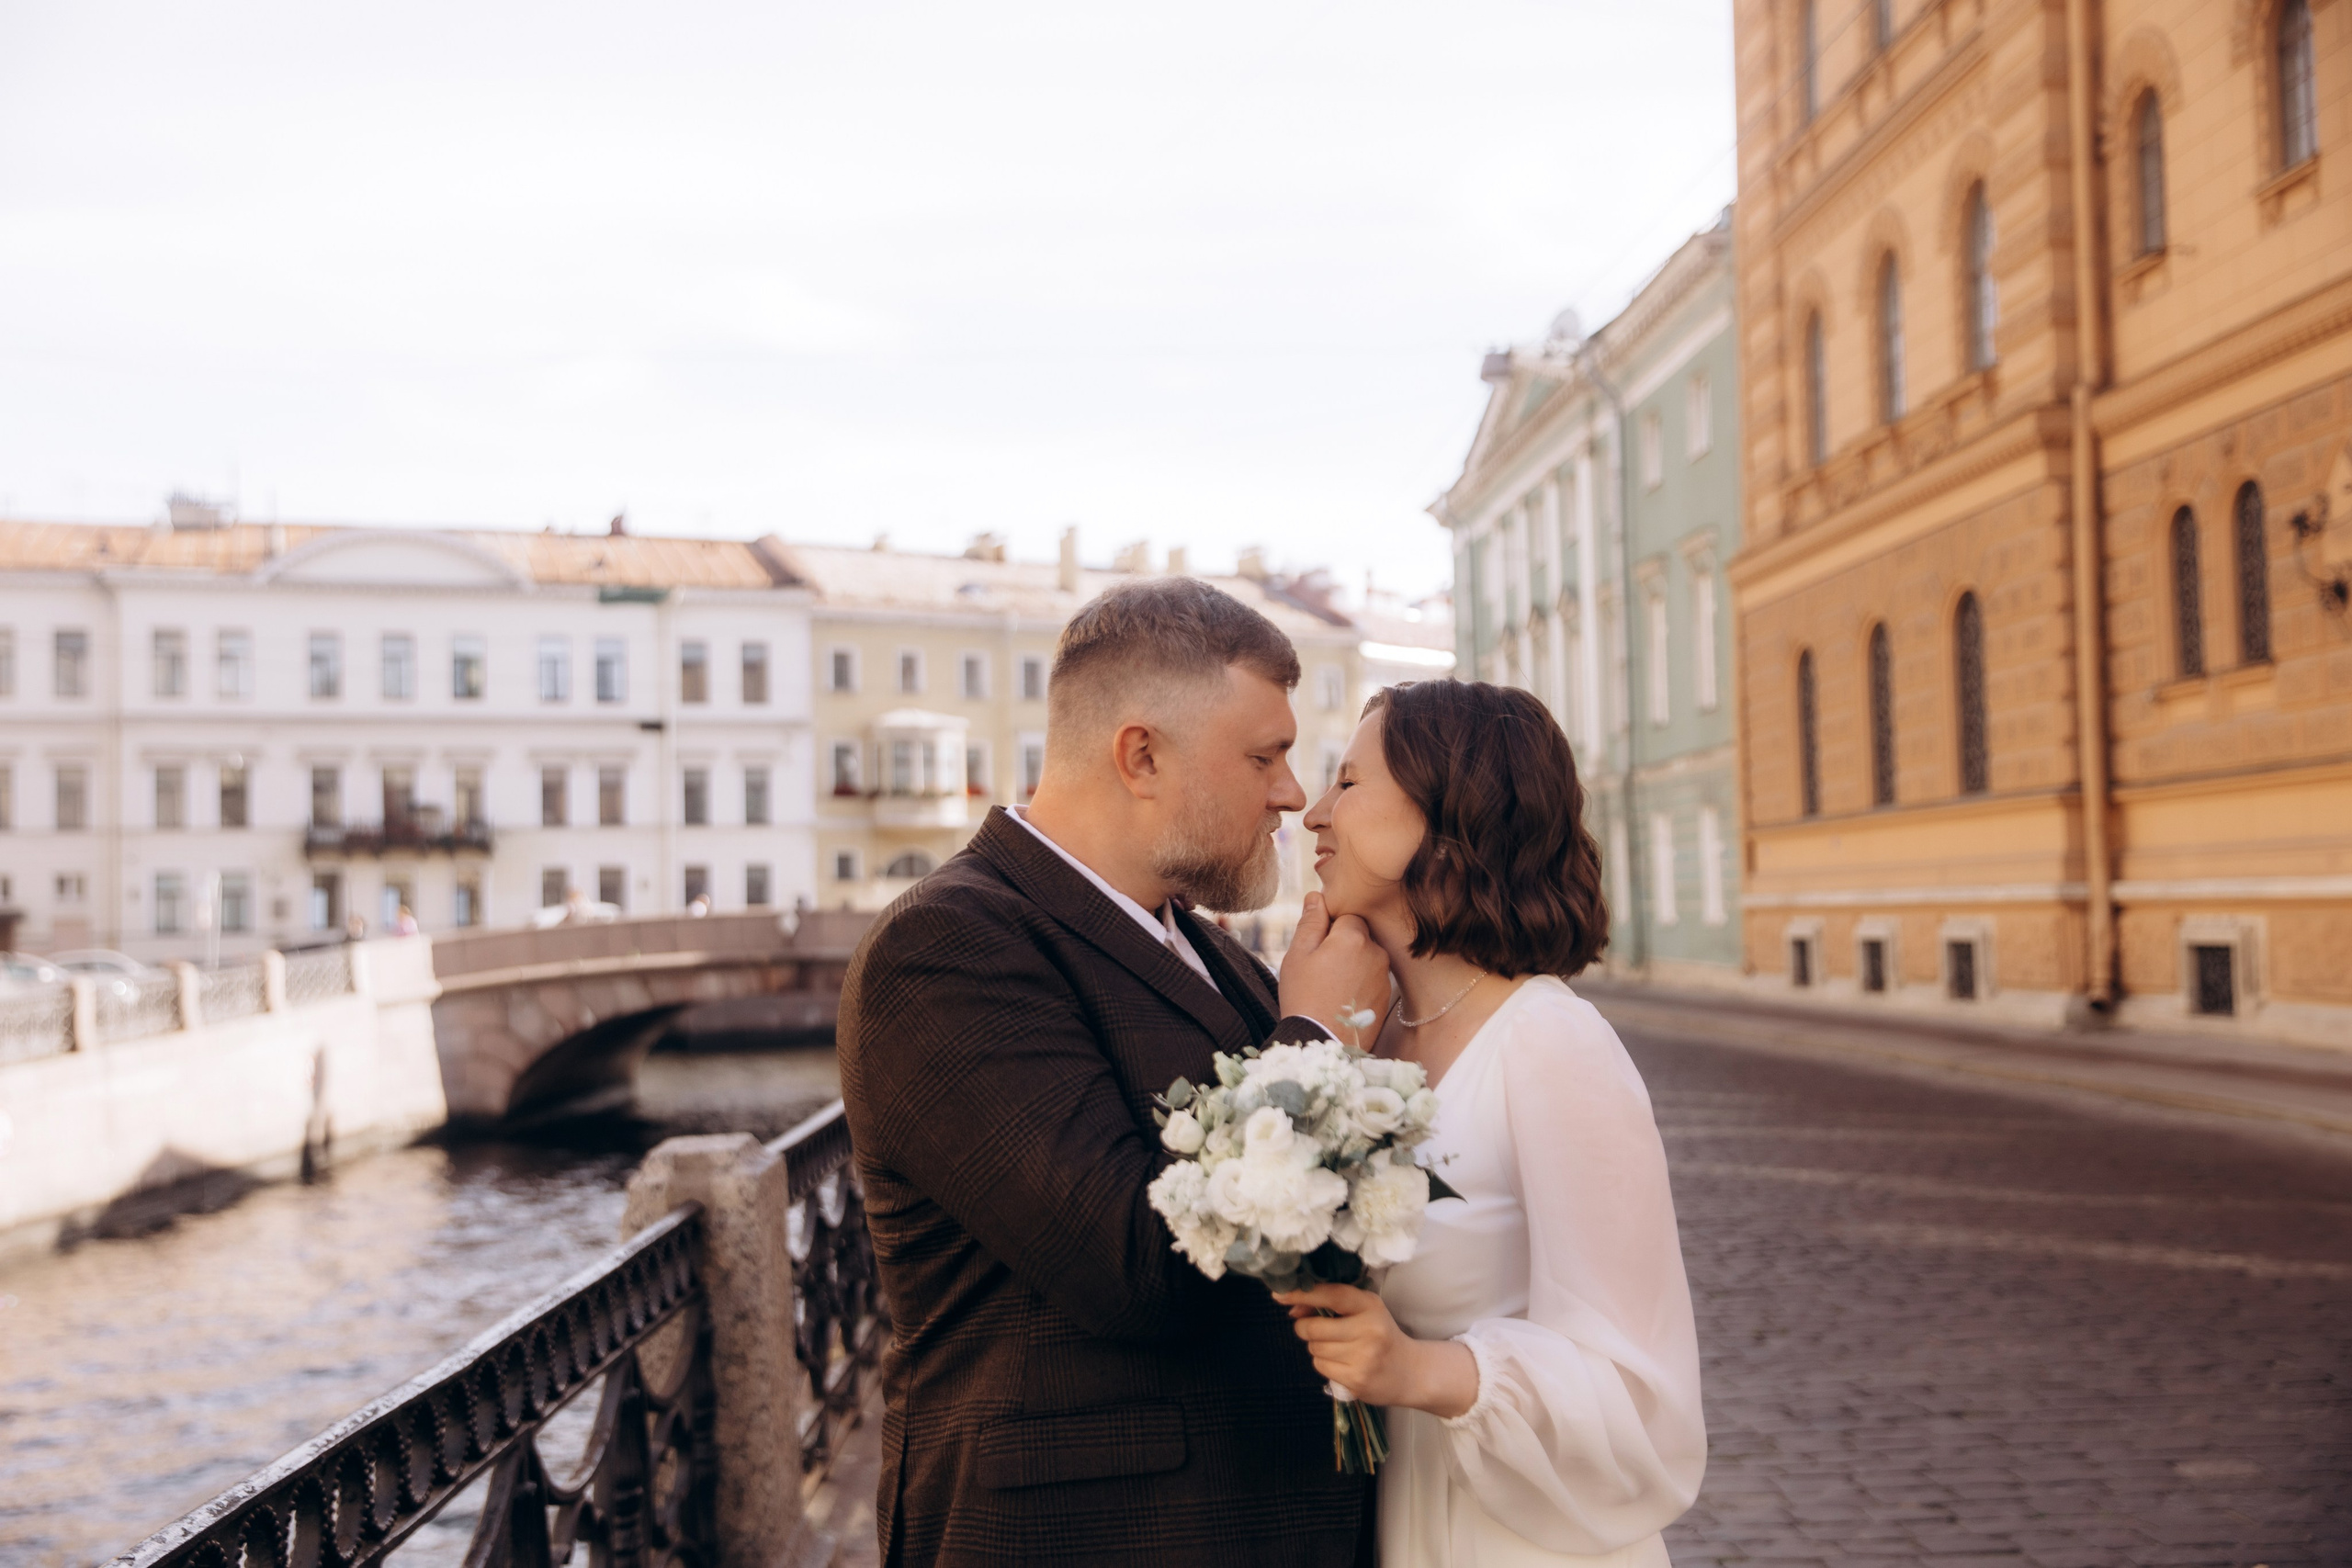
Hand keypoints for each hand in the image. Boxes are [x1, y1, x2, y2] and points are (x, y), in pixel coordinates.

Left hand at [1273, 1283, 1479, 1417]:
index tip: (1279, 1293)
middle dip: (1305, 1327)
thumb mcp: (1364, 1310)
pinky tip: (1343, 1362)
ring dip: (1317, 1347)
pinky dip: (1324, 1363)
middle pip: (1313, 1327)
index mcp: (1370, 1306)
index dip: (1302, 1294)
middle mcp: (1368, 1330)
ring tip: (1338, 1347)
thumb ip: (1331, 1303)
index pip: (1331, 1295)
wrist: (1409, 1371)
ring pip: (1315, 1348)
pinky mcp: (1356, 1380)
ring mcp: (1363, 1358)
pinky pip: (1321, 1367)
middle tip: (1317, 1329)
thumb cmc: (1380, 1334)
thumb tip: (1292, 1308)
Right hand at [1278, 893, 1389, 1036]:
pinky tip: (1341, 999)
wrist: (1322, 1043)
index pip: (1346, 915)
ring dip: (1352, 964)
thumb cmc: (1304, 996)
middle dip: (1342, 945)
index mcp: (1354, 936)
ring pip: (1366, 957)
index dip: (1328, 929)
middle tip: (1320, 970)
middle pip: (1359, 936)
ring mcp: (1384, 975)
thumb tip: (1317, 895)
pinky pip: (1372, 978)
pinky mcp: (1387, 996)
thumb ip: (1311, 921)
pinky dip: (1359, 983)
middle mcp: (1376, 952)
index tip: (1316, 949)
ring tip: (1330, 987)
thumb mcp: (1298, 955)